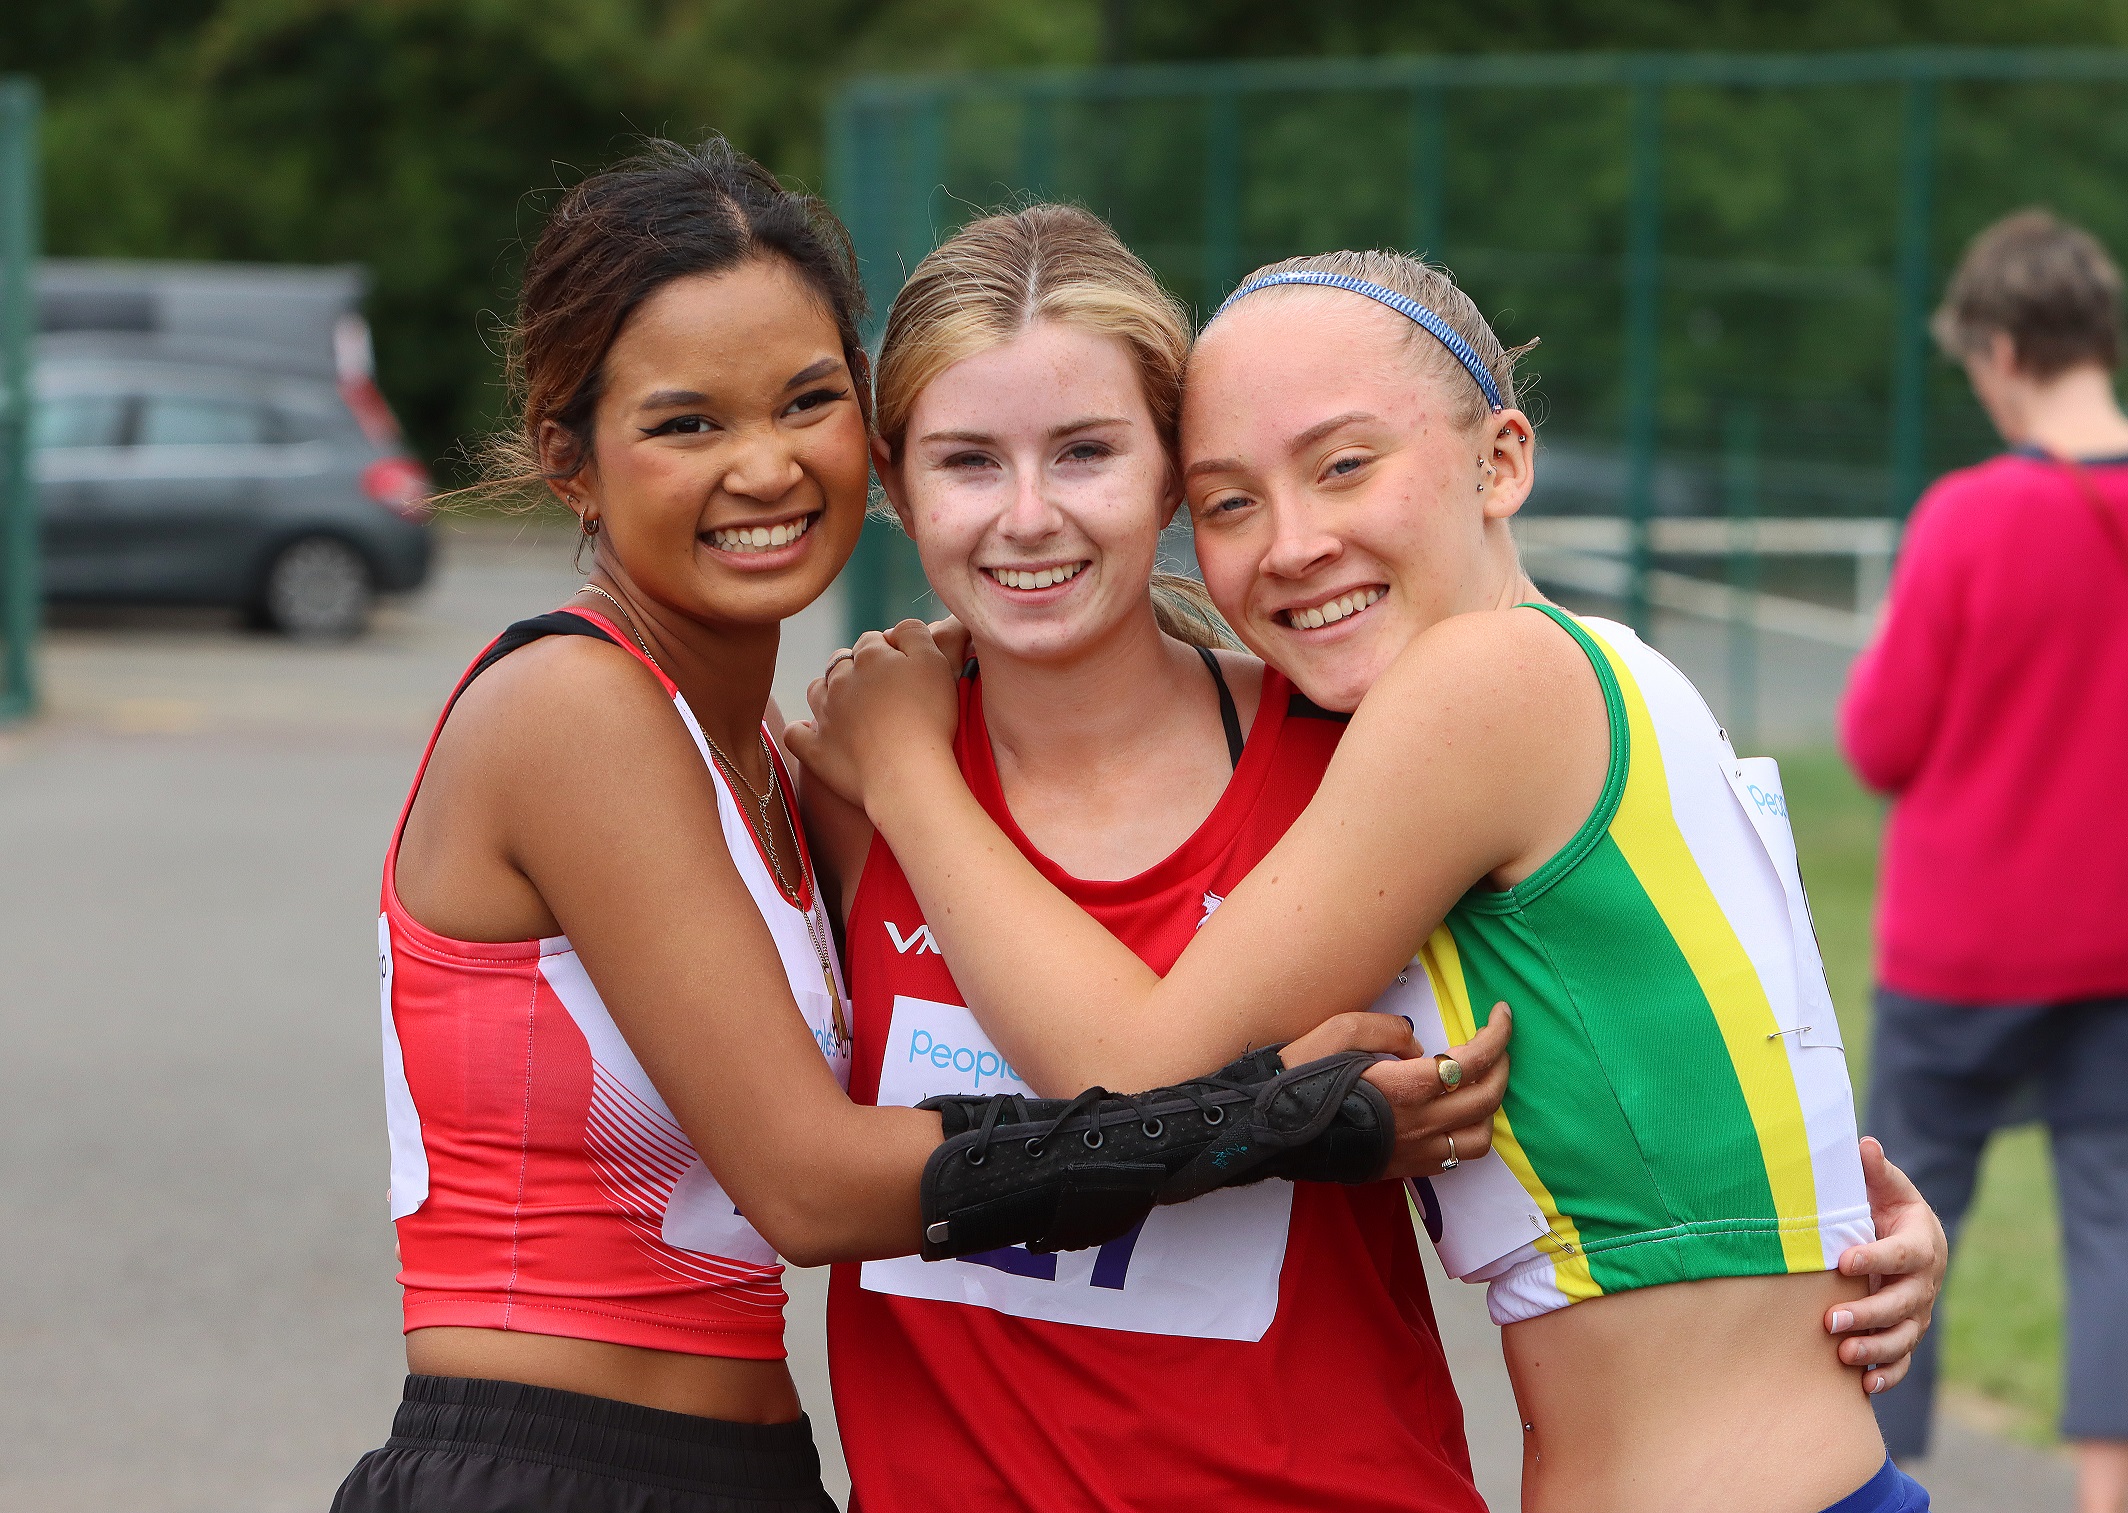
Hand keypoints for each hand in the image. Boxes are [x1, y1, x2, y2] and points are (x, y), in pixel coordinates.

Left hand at [785, 619, 961, 811]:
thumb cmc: (929, 718)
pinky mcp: (816, 749)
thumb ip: (914, 633)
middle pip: (841, 662)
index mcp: (870, 657)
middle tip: (880, 690)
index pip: (872, 640)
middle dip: (856, 668)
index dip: (888, 651)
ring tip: (850, 707)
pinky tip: (813, 732)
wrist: (908, 774)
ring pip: (817, 690)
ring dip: (829, 692)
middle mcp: (840, 680)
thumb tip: (893, 629)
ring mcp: (824, 714)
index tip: (904, 670)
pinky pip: (796, 734)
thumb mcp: (934, 662)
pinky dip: (803, 731)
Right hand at [1283, 1005, 1509, 1181]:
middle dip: (1502, 1064)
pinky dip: (1469, 1132)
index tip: (1502, 1014)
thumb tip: (1418, 1044)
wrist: (1270, 1130)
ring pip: (1480, 1137)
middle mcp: (1418, 1124)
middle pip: (1485, 1097)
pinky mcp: (1403, 1169)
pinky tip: (1458, 1114)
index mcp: (1404, 1087)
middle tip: (1497, 1042)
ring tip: (1482, 1081)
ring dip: (1491, 1106)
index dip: (1497, 1035)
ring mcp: (1413, 1152)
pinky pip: (1455, 1158)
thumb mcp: (1338, 1030)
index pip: (1472, 1061)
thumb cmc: (1299, 1076)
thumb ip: (1387, 1029)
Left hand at [1826, 1136, 1946, 1395]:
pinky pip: (1904, 1359)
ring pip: (1904, 1336)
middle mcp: (1924, 1282)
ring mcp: (1918, 1311)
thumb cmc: (1885, 1206)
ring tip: (1843, 1354)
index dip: (1875, 1258)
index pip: (1901, 1254)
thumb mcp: (1884, 1185)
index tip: (1842, 1261)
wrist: (1905, 1236)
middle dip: (1868, 1313)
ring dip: (1875, 1347)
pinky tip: (1865, 1385)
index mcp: (1920, 1242)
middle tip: (1830, 1319)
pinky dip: (1889, 1373)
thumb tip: (1862, 1144)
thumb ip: (1874, 1170)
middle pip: (1902, 1303)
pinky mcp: (1908, 1332)